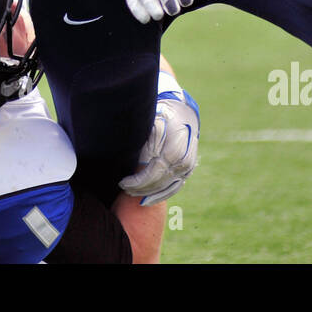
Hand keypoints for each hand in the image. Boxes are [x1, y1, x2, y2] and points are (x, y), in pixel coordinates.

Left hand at [120, 87, 200, 205]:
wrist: (184, 112)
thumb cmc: (164, 116)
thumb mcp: (153, 124)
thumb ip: (147, 143)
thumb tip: (138, 162)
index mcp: (175, 151)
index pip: (153, 173)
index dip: (137, 181)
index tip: (123, 182)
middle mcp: (184, 163)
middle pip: (159, 183)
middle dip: (140, 188)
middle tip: (124, 188)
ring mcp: (188, 168)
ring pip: (166, 188)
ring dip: (148, 194)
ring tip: (131, 193)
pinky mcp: (188, 171)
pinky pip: (174, 188)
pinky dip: (160, 195)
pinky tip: (147, 200)